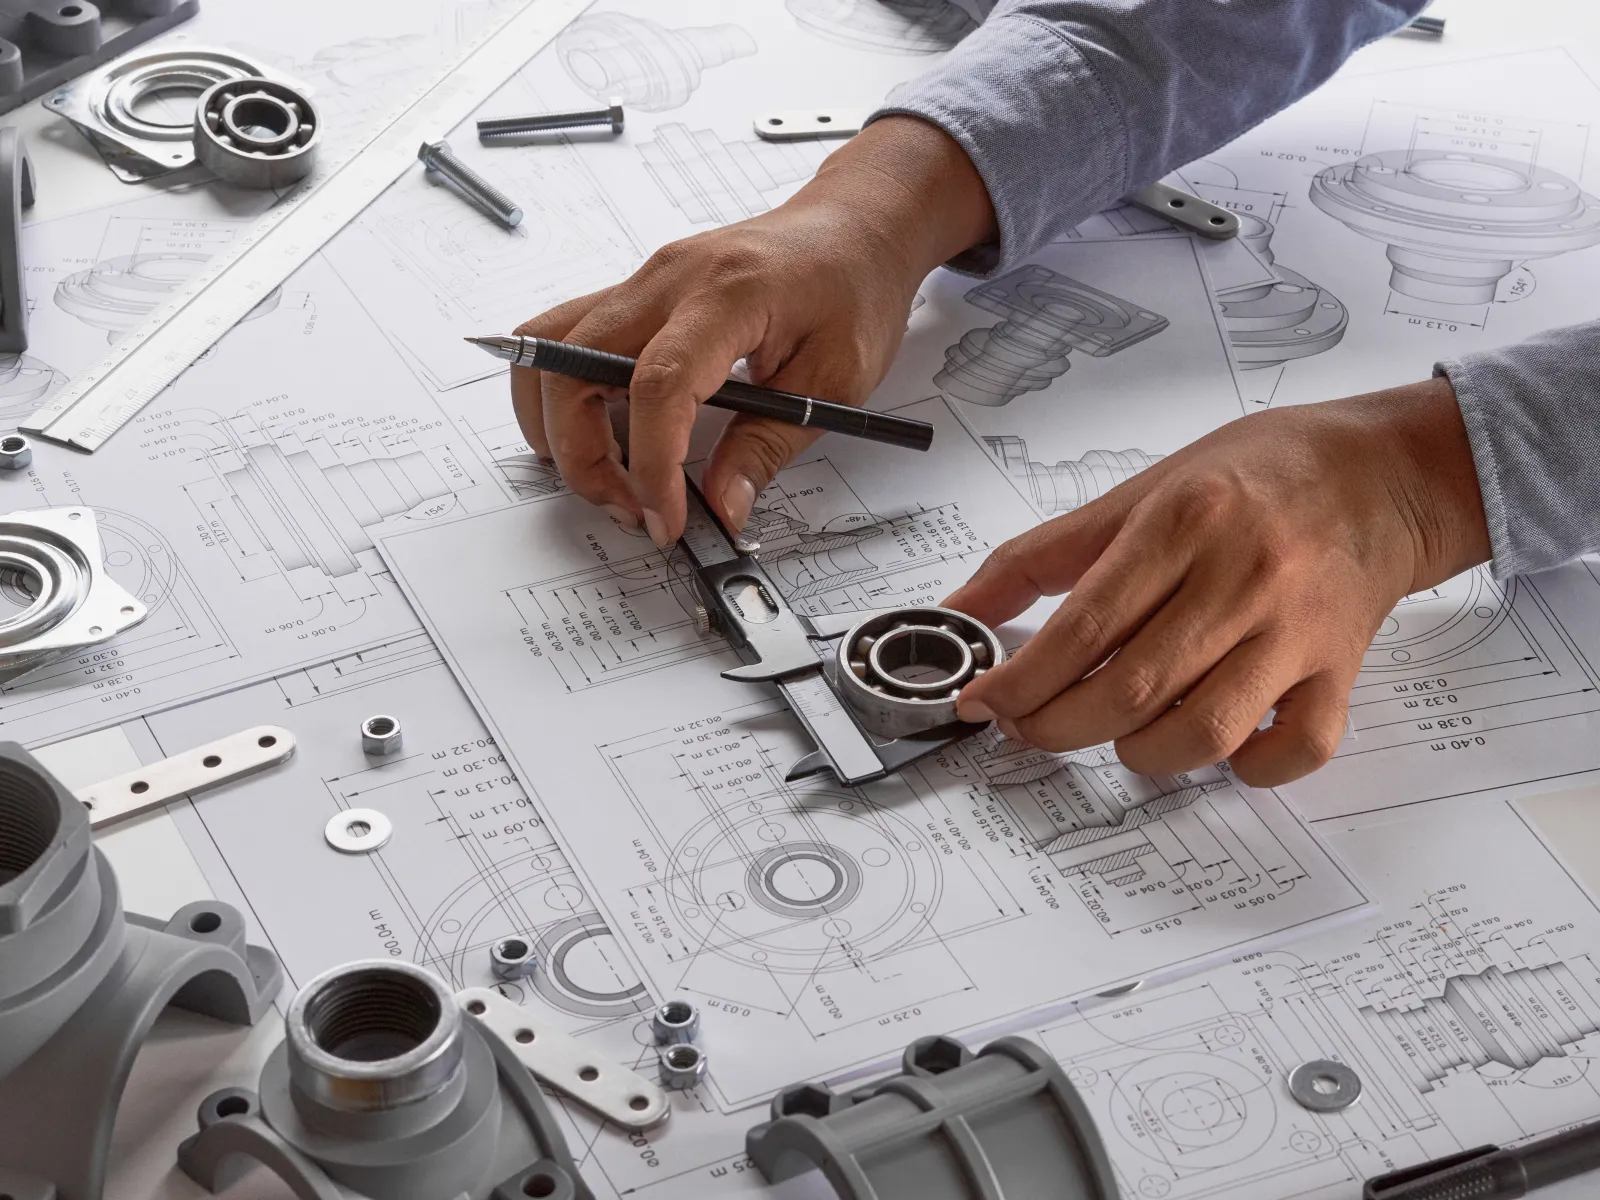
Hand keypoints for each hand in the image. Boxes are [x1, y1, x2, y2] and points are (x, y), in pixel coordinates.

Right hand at [511, 116, 995, 545]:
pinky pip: (563, 337)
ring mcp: (642, 280)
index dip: (652, 464)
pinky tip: (602, 433)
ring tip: (610, 476)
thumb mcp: (836, 381)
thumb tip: (723, 507)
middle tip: (634, 508)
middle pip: (573, 366)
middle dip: (585, 456)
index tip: (667, 517)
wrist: (852, 227)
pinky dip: (562, 393)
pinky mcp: (634, 293)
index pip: (660, 383)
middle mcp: (668, 278)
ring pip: (547, 348)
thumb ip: (769, 447)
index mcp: (728, 294)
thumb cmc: (854, 287)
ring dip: (557, 424)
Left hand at [947, 379, 1491, 785]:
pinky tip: (1212, 745)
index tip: (983, 702)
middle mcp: (1244, 578)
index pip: (1082, 627)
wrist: (1379, 472)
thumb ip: (1040, 557)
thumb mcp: (1136, 494)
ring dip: (1141, 753)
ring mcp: (1298, 632)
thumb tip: (958, 610)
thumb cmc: (1251, 478)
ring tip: (1117, 733)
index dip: (1021, 679)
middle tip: (1031, 726)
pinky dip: (1247, 769)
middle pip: (1133, 690)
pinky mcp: (1340, 672)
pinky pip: (1295, 750)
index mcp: (1184, 523)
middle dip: (1059, 726)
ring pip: (1205, 733)